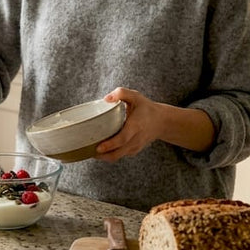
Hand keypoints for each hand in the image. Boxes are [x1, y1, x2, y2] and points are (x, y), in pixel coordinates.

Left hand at [94, 87, 214, 160]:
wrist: (161, 122)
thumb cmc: (146, 108)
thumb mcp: (135, 96)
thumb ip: (121, 93)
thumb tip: (106, 98)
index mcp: (136, 126)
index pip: (122, 139)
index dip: (110, 145)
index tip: (98, 147)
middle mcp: (135, 140)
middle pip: (117, 153)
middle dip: (102, 155)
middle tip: (88, 150)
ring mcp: (134, 147)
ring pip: (117, 157)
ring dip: (103, 156)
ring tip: (89, 150)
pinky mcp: (133, 151)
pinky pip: (119, 155)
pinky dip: (108, 155)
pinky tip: (99, 149)